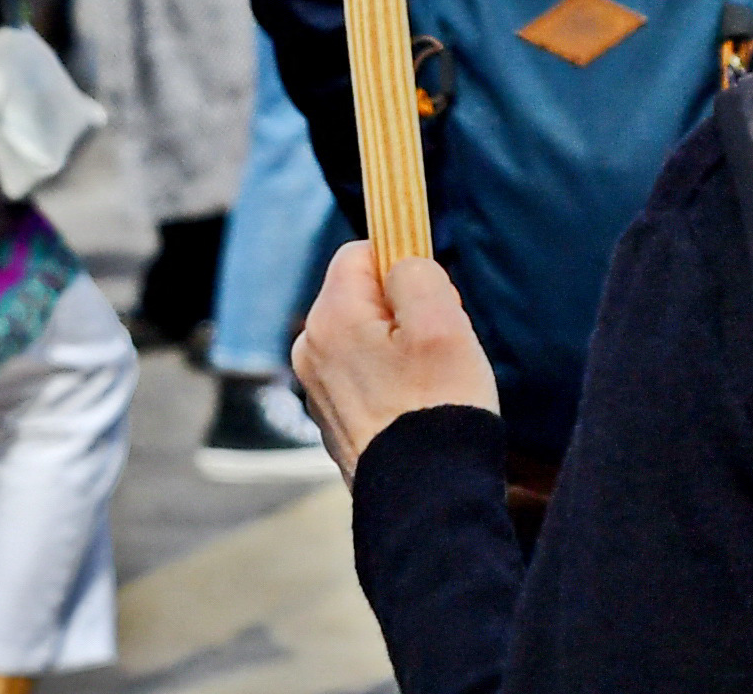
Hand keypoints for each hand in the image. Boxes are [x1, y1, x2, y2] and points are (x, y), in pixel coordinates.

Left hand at [291, 241, 497, 479]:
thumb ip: (416, 273)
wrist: (425, 499)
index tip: (432, 303)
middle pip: (364, 296)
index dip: (403, 266)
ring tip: (430, 384)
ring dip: (402, 348)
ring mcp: (318, 387)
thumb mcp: (442, 322)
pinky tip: (416, 408)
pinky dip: (391, 381)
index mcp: (330, 318)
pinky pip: (365, 374)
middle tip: (438, 348)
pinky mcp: (332, 418)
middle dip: (405, 310)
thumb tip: (401, 266)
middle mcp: (311, 349)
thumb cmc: (437, 408)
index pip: (361, 253)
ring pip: (368, 336)